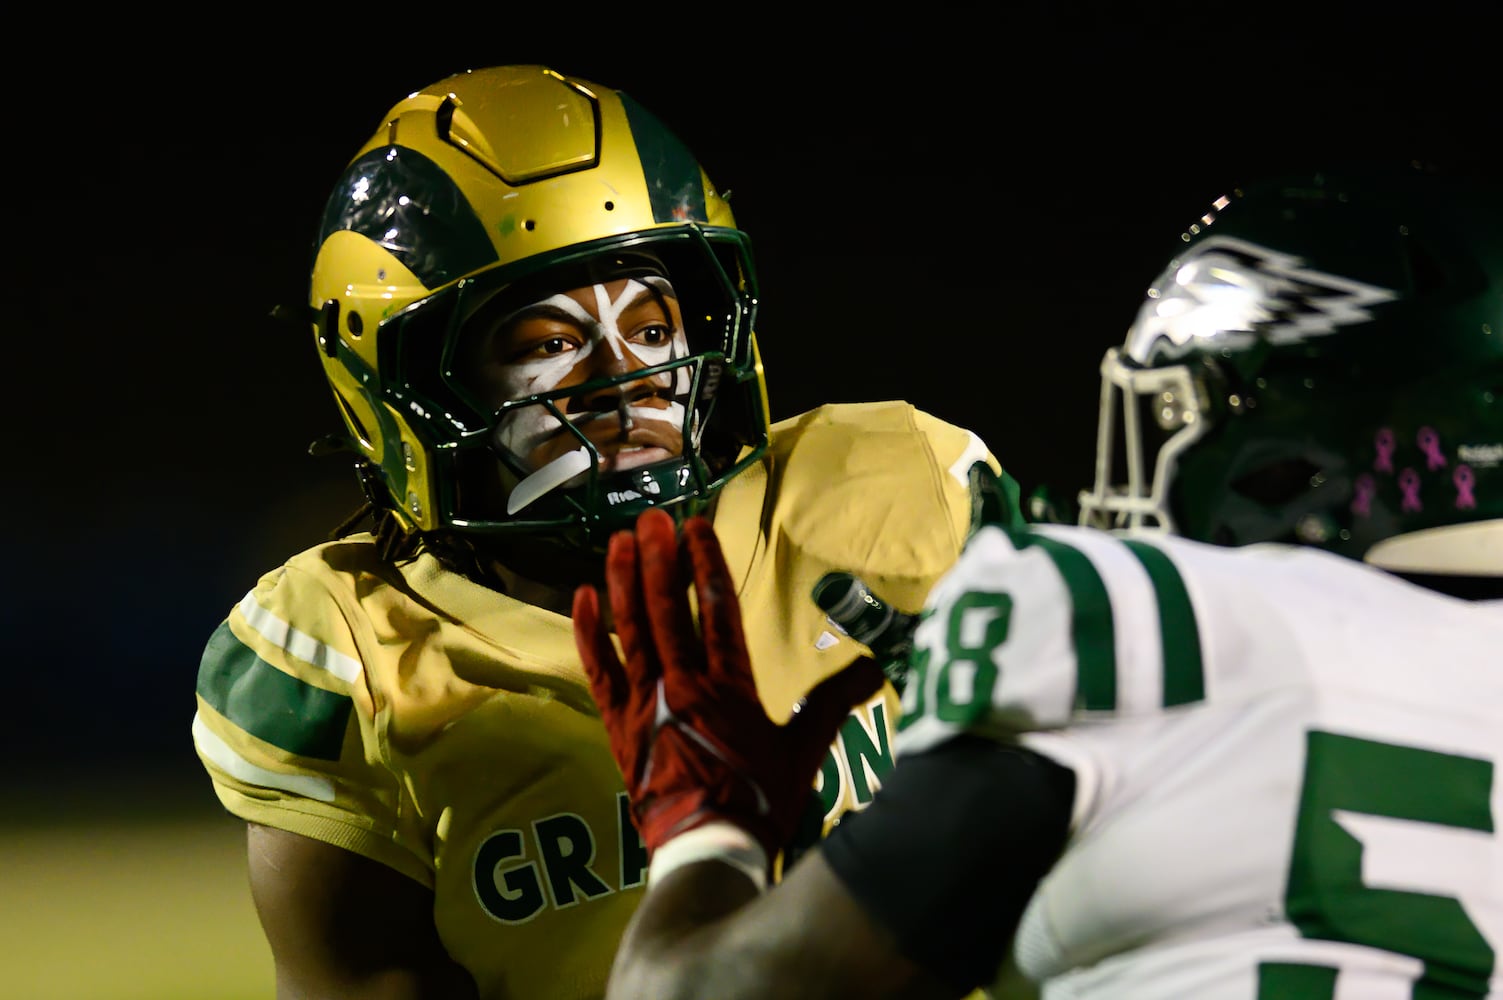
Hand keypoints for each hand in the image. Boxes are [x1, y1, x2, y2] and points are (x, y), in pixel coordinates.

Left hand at [573, 508, 883, 864]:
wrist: (708, 850)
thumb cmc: (759, 800)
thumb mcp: (804, 749)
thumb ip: (834, 701)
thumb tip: (878, 667)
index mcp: (729, 685)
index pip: (715, 608)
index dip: (706, 563)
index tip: (698, 528)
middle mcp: (682, 683)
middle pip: (665, 607)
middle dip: (659, 557)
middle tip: (653, 519)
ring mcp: (644, 702)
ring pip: (629, 629)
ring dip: (622, 580)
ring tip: (619, 540)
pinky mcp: (617, 723)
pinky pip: (598, 669)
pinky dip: (588, 632)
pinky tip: (582, 595)